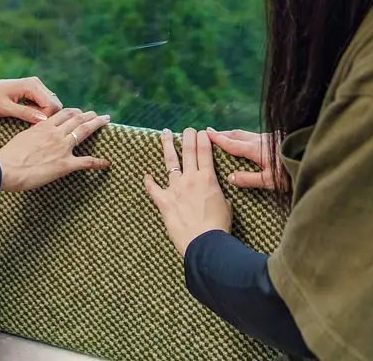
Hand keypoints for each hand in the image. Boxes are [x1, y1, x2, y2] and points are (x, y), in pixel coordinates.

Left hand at [0, 76, 62, 123]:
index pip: (51, 104)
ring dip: (43, 114)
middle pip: (54, 103)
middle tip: (32, 125)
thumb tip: (43, 120)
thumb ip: (25, 113)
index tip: (34, 127)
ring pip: (50, 103)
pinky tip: (29, 116)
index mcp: (32, 86)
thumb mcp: (6, 108)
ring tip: (30, 121)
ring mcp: (36, 86)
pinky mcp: (33, 90)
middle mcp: (37, 83)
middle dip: (47, 116)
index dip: (46, 118)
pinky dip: (40, 111)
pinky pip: (43, 102)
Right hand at [0, 108, 109, 191]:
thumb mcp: (23, 135)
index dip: (75, 112)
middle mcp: (56, 133)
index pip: (64, 114)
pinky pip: (86, 162)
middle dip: (90, 116)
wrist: (6, 167)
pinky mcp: (65, 164)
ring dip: (96, 125)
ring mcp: (62, 148)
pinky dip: (98, 162)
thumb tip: (38, 133)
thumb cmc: (10, 154)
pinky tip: (107, 162)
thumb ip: (35, 132)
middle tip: (99, 115)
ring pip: (84, 131)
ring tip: (104, 121)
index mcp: (44, 126)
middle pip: (77, 119)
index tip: (80, 112)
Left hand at [144, 128, 232, 257]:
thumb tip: (216, 196)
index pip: (205, 152)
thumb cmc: (218, 227)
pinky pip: (153, 188)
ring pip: (170, 161)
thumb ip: (219, 196)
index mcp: (209, 179)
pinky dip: (149, 181)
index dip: (203, 139)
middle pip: (189, 151)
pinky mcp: (164, 201)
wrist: (205, 243)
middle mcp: (191, 179)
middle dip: (188, 136)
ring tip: (165, 134)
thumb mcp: (226, 206)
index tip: (202, 132)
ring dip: (167, 146)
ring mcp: (176, 188)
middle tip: (187, 129)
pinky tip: (146, 175)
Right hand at [207, 127, 287, 190]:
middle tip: (210, 133)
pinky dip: (244, 137)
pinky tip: (246, 142)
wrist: (311, 156)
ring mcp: (268, 138)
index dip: (218, 139)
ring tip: (225, 136)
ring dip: (233, 134)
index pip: (231, 143)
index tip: (205, 133)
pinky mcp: (275, 139)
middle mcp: (260, 140)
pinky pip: (254, 136)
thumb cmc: (291, 172)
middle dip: (223, 134)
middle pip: (237, 134)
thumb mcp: (270, 180)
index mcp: (255, 149)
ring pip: (246, 134)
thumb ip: (249, 179)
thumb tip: (230, 178)